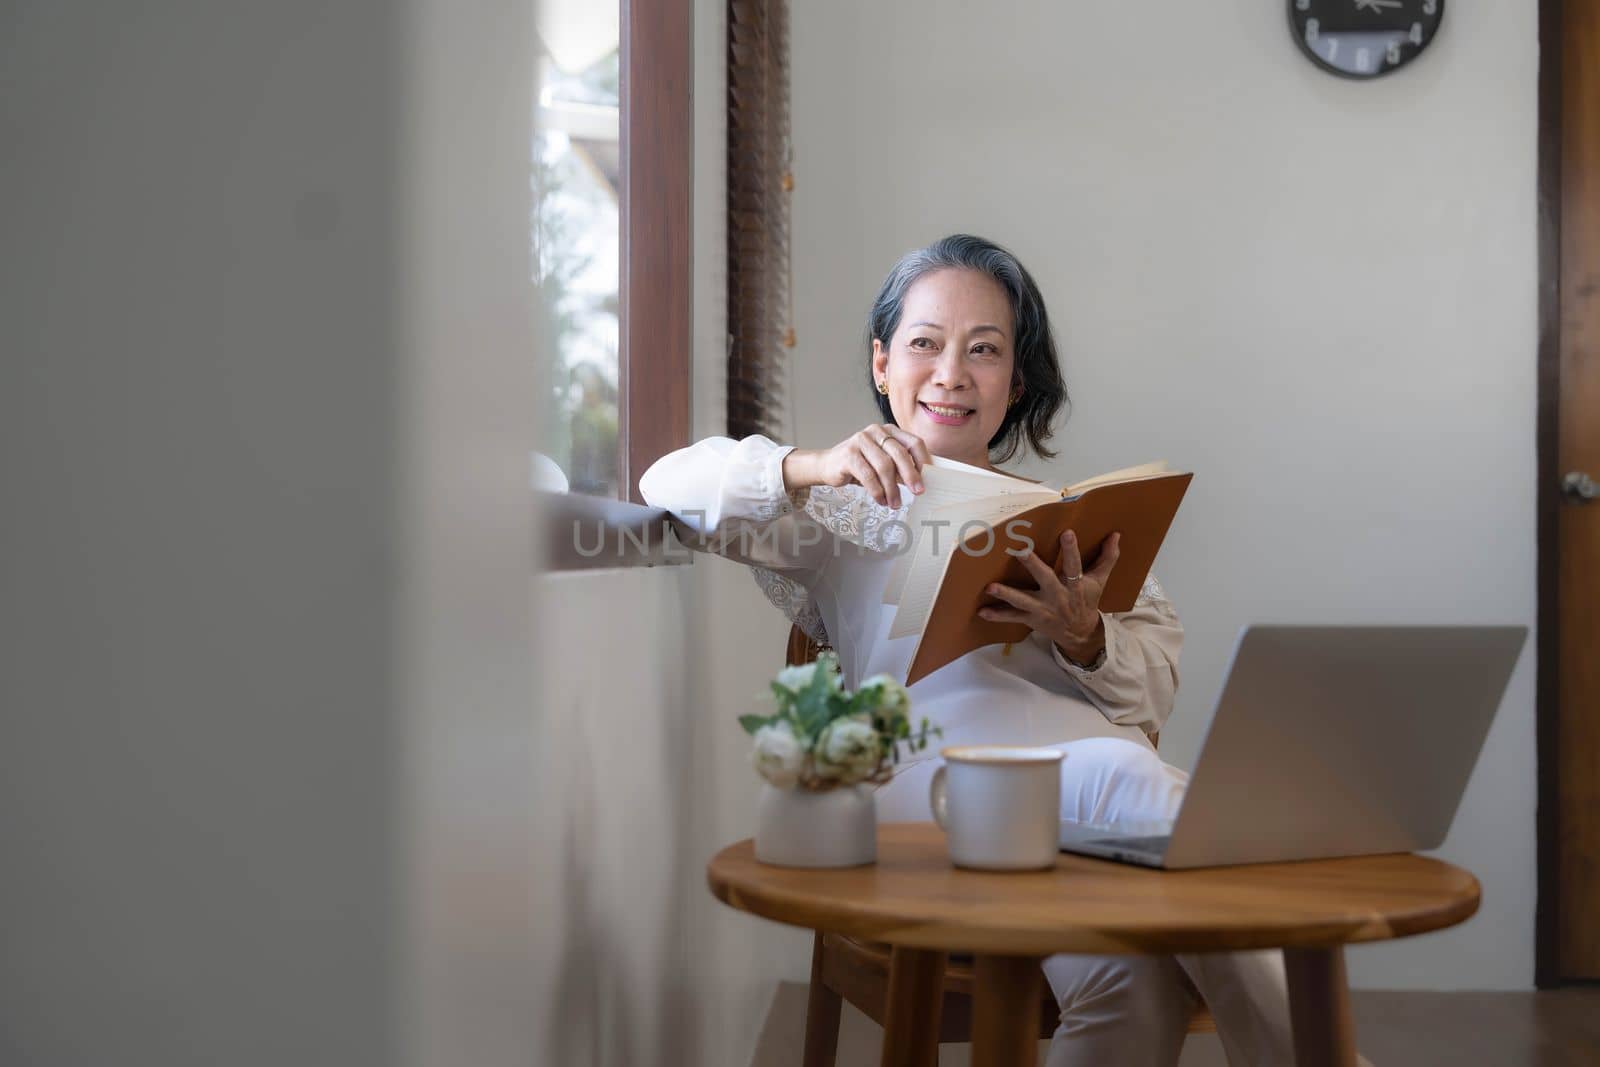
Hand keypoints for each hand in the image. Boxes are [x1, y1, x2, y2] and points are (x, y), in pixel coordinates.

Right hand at [782, 424, 930, 507]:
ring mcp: (861, 440)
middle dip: (911, 475)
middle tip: (918, 492)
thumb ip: (900, 467)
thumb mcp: (883, 462)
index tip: (929, 479)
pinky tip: (880, 500)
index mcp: (889, 430)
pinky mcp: (849, 454)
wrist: (828, 465)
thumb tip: (922, 482)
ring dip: (892, 489)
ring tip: (894, 503)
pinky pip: (868, 475)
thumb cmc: (860, 465)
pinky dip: (877, 491)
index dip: (923, 461)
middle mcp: (876, 431)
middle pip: (900, 453)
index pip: (914, 442)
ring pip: (884, 466)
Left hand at [977, 530, 1121, 658]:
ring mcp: (1043, 609)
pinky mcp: (1032, 619)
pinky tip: (982, 611)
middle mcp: (1058, 596)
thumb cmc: (1087, 600)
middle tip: (1020, 552)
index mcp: (1075, 586)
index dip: (1071, 550)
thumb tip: (1116, 534)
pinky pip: (1012, 618)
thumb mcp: (1100, 581)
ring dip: (1006, 594)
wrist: (1080, 633)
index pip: (1074, 565)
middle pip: (1045, 579)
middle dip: (1033, 566)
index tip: (1067, 533)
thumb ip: (1107, 558)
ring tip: (990, 587)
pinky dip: (997, 615)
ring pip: (1023, 601)